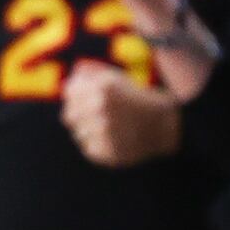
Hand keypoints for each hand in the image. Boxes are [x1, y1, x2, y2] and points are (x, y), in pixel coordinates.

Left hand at [59, 61, 183, 167]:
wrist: (164, 125)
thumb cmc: (137, 99)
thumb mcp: (116, 78)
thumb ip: (89, 77)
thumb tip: (65, 84)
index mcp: (103, 87)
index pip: (70, 92)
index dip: (76, 95)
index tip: (84, 99)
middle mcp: (101, 108)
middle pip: (69, 115)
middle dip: (79, 114)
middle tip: (96, 116)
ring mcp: (104, 132)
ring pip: (79, 134)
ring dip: (90, 131)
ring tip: (111, 128)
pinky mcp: (108, 152)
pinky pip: (90, 149)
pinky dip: (99, 145)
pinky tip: (115, 139)